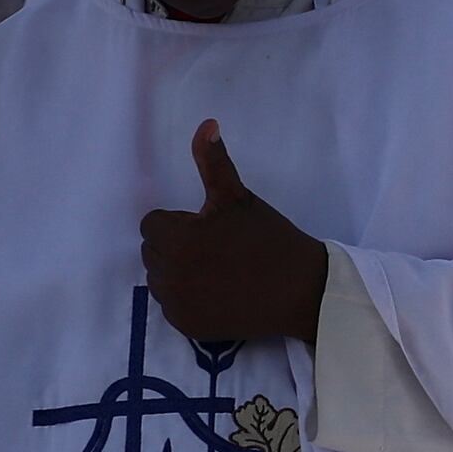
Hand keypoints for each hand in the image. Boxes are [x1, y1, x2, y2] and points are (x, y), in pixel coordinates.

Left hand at [140, 119, 324, 347]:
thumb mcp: (239, 197)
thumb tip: (206, 123)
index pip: (152, 224)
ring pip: (160, 279)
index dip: (180, 222)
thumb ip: (213, 162)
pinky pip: (172, 307)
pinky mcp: (187, 327)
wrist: (300, 290)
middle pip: (152, 251)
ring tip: (217, 271)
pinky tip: (218, 293)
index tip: (210, 228)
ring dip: (178, 273)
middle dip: (176, 246)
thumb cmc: (268, 238)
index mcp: (176, 239)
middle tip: (216, 248)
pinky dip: (188, 300)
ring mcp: (177, 305)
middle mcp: (168, 275)